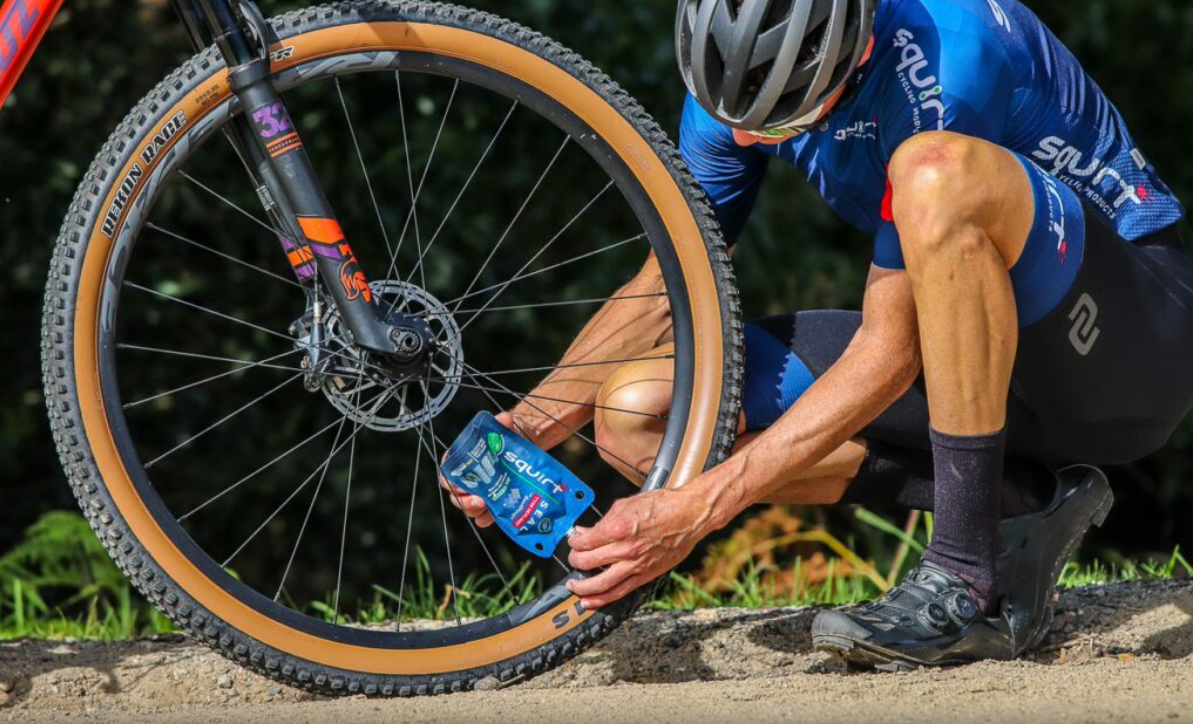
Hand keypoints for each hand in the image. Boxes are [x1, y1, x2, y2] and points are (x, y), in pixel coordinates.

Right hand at [440, 411, 519, 527]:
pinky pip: (483, 514)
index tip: (456, 482)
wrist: (526, 445)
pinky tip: (492, 518)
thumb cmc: (507, 434)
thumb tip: (504, 419)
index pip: (448, 470)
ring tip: (486, 508)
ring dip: (473, 510)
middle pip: (455, 493)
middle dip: (463, 499)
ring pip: (468, 505)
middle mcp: (467, 476)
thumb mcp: (504, 425)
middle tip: (478, 500)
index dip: (448, 478)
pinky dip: (485, 518)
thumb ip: (501, 421)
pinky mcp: (492, 501)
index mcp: (463, 458)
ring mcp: (479, 490)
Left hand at [565, 488, 711, 608]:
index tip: (574, 541)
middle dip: (574, 560)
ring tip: (574, 585)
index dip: (574, 542)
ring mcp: (635, 565)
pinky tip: (589, 602)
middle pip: (587, 562)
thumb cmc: (661, 505)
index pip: (584, 541)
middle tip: (573, 558)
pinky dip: (601, 599)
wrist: (689, 515)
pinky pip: (619, 592)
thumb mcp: (627, 504)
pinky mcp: (645, 575)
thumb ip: (604, 520)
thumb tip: (586, 531)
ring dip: (582, 586)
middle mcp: (625, 549)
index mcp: (618, 528)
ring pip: (600, 583)